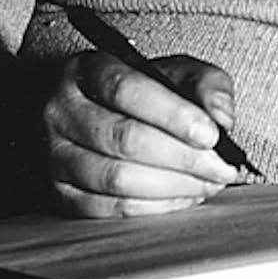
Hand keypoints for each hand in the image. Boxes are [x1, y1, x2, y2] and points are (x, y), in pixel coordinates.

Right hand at [43, 52, 240, 216]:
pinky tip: (182, 196)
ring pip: (116, 178)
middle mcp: (62, 110)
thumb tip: (220, 118)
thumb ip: (207, 86)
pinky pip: (109, 209)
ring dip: (172, 186)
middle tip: (221, 167)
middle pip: (123, 138)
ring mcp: (56, 154)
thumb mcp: (180, 74)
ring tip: (207, 182)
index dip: (172, 115)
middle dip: (182, 157)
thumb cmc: (149, 95)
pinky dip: (154, 207)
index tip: (211, 134)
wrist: (111, 118)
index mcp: (88, 69)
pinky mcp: (61, 194)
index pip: (126, 89)